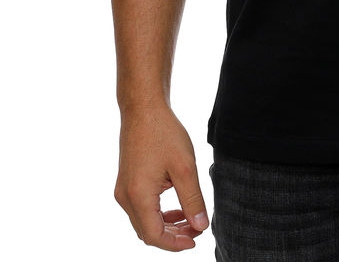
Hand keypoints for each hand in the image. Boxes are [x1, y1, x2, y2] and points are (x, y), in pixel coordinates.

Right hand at [114, 103, 209, 250]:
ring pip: (143, 222)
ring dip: (166, 225)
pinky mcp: (126, 182)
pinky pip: (141, 208)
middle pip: (147, 232)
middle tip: (197, 229)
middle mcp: (125, 197)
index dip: (176, 243)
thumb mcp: (185, 167)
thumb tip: (201, 226)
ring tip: (190, 219)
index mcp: (138, 196)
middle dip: (172, 236)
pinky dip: (158, 213)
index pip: (155, 236)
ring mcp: (123, 190)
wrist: (144, 109)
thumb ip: (193, 199)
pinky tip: (177, 206)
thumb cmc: (164, 134)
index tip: (197, 238)